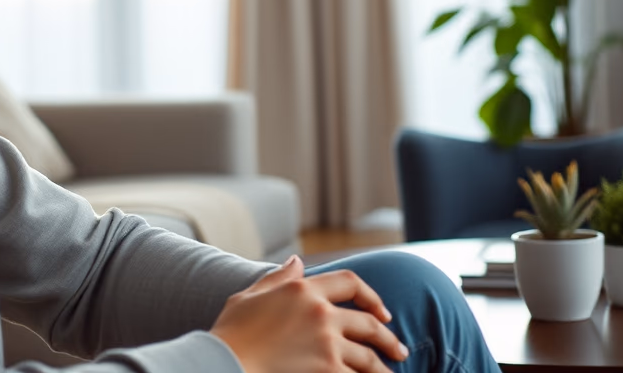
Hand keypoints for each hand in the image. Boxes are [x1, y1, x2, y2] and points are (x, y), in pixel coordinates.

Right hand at [211, 255, 408, 372]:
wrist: (223, 360)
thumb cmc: (231, 331)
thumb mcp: (251, 295)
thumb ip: (279, 278)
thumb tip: (297, 261)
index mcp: (303, 289)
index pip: (349, 282)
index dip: (371, 296)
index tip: (382, 312)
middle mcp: (320, 312)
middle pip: (368, 322)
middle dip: (388, 337)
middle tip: (399, 349)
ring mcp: (326, 341)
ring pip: (368, 356)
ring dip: (384, 367)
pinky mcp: (327, 368)